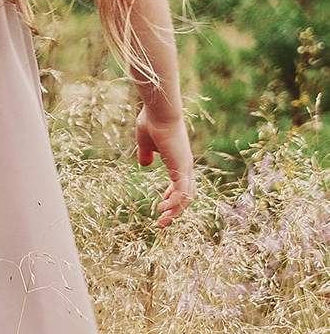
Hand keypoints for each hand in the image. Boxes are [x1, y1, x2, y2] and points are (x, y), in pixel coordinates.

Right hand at [136, 107, 195, 225]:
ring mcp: (185, 166)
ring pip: (187, 197)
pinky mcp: (182, 167)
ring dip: (175, 212)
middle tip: (162, 222)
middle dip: (176, 211)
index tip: (162, 205)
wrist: (159, 111)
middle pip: (188, 195)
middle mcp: (185, 165)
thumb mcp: (146, 143)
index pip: (183, 185)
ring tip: (161, 221)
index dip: (174, 197)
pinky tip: (163, 210)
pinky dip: (174, 204)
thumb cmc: (152, 122)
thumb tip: (144, 164)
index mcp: (178, 160)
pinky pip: (182, 192)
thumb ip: (146, 154)